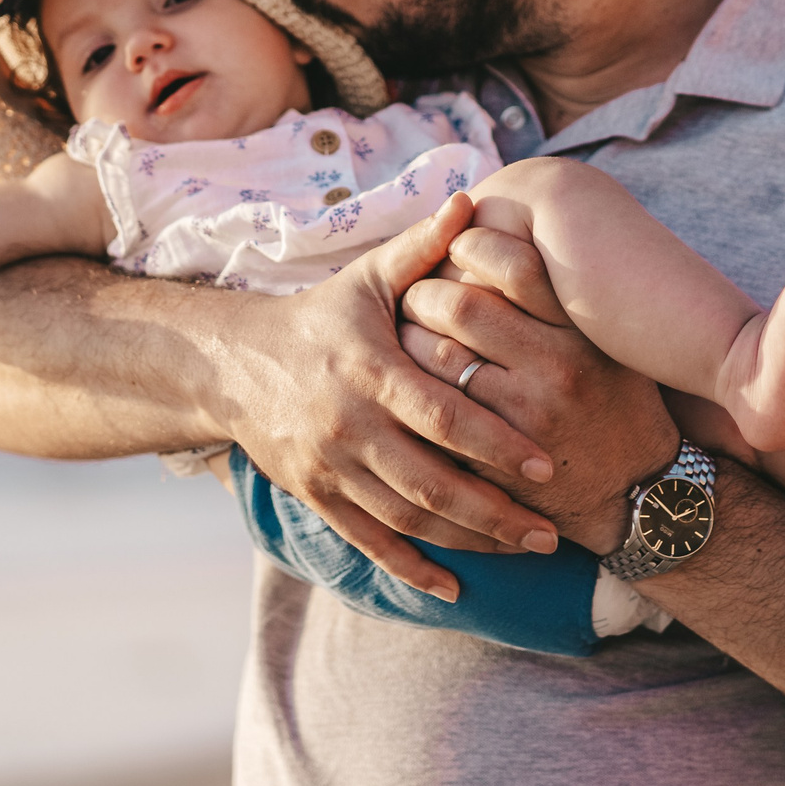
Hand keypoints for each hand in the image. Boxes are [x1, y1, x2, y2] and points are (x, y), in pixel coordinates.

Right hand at [213, 194, 563, 601]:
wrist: (233, 364)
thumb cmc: (321, 316)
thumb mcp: (367, 278)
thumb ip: (423, 246)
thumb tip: (471, 198)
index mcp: (369, 370)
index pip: (442, 414)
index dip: (495, 442)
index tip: (545, 464)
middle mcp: (348, 425)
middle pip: (430, 482)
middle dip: (495, 511)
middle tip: (551, 530)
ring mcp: (329, 468)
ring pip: (406, 520)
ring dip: (468, 542)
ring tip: (525, 549)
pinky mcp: (316, 497)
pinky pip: (368, 542)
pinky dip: (411, 568)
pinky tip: (455, 587)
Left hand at [398, 223, 679, 553]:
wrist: (639, 493)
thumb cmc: (617, 404)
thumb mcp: (610, 344)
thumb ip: (559, 300)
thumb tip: (497, 240)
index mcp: (582, 330)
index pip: (514, 264)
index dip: (472, 247)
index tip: (456, 250)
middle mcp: (556, 366)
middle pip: (460, 305)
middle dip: (424, 294)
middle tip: (414, 296)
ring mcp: (524, 414)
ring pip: (435, 356)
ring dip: (406, 341)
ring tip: (400, 337)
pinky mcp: (495, 457)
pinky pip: (433, 410)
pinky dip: (412, 391)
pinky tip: (408, 385)